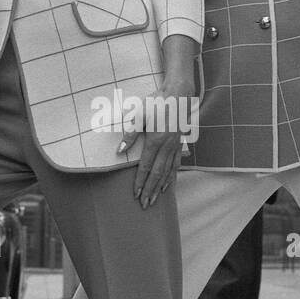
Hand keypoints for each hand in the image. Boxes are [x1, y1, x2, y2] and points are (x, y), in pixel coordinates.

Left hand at [120, 74, 195, 207]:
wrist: (179, 94)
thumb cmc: (157, 101)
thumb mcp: (139, 113)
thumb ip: (130, 133)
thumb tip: (119, 149)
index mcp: (155, 141)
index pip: (146, 167)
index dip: (140, 182)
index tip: (136, 195)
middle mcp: (166, 147)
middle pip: (157, 174)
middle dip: (150, 190)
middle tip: (145, 205)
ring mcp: (175, 146)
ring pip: (168, 172)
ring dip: (160, 187)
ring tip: (155, 200)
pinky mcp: (179, 143)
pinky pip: (176, 164)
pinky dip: (171, 176)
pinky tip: (168, 184)